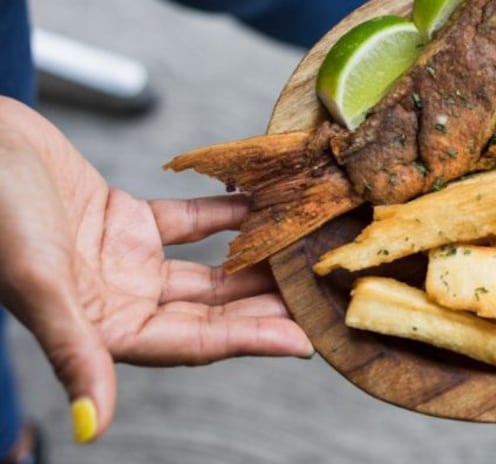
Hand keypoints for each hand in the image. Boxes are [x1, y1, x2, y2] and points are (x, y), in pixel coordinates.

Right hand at [0, 98, 312, 442]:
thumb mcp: (38, 282)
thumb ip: (73, 351)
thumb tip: (96, 424)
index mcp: (98, 329)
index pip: (193, 344)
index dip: (250, 342)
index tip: (305, 340)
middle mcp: (116, 302)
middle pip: (209, 314)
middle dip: (266, 308)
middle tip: (322, 297)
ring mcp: (123, 262)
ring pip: (206, 272)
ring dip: (254, 265)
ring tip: (307, 256)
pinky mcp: (125, 220)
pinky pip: (188, 224)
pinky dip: (226, 216)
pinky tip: (267, 207)